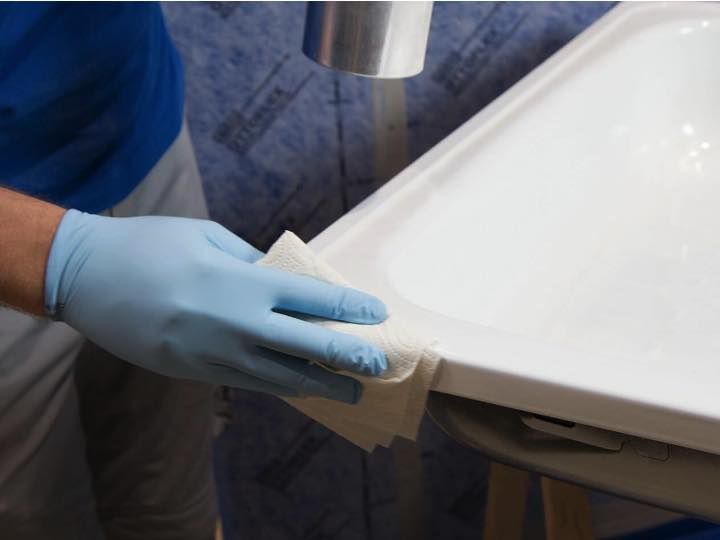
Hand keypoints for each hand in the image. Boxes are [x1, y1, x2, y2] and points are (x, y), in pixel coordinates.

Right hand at [45, 210, 387, 402]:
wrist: (87, 278)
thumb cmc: (150, 244)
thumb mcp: (210, 238)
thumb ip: (254, 262)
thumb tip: (285, 278)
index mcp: (246, 283)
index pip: (316, 300)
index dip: (351, 309)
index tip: (377, 314)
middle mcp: (240, 324)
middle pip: (311, 347)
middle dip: (350, 358)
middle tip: (380, 365)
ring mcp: (218, 355)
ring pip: (284, 377)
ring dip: (323, 385)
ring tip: (353, 392)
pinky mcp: (197, 373)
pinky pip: (252, 383)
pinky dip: (283, 387)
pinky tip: (302, 388)